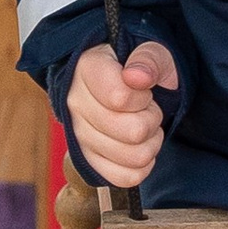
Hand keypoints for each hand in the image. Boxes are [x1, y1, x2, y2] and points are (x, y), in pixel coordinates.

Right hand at [68, 41, 177, 189]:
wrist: (122, 84)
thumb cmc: (138, 67)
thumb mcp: (151, 51)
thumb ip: (148, 59)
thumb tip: (137, 77)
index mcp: (87, 69)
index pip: (120, 98)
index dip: (143, 97)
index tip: (143, 89)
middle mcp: (75, 103)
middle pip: (132, 132)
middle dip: (152, 119)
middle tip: (147, 108)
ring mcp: (79, 135)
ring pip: (133, 156)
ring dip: (151, 142)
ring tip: (144, 125)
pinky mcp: (88, 161)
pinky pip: (125, 177)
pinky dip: (143, 165)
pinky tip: (139, 146)